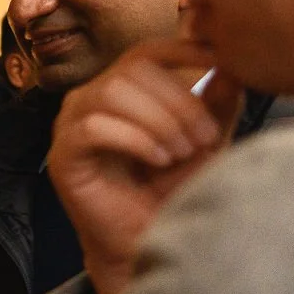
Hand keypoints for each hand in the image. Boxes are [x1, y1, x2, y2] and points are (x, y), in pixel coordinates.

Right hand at [46, 39, 241, 293]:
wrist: (147, 243)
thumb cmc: (172, 191)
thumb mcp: (205, 141)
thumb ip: (217, 104)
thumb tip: (232, 66)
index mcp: (120, 89)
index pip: (146, 52)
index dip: (181, 50)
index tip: (219, 62)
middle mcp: (90, 99)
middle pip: (132, 70)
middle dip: (177, 101)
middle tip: (204, 138)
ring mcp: (70, 125)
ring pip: (113, 93)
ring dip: (157, 121)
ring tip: (181, 152)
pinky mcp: (61, 155)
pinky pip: (94, 127)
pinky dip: (134, 139)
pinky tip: (158, 160)